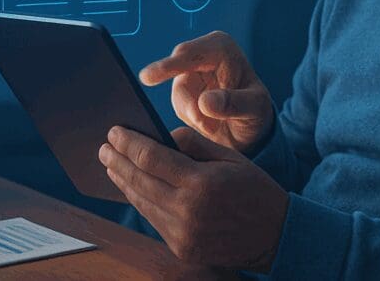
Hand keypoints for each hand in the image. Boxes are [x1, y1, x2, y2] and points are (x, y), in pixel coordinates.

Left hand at [99, 125, 288, 270]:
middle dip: (118, 161)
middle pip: (139, 180)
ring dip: (123, 181)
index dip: (128, 143)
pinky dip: (141, 200)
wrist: (275, 235)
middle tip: (104, 147)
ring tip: (112, 165)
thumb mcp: (230, 156)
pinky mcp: (181, 248)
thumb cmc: (254, 189)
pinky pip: (153, 219)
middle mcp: (187, 211)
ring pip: (141, 202)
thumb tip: (162, 137)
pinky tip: (134, 187)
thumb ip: (194, 143)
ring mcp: (182, 233)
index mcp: (201, 183)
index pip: (151, 157)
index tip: (114, 132)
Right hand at [140, 31, 273, 154]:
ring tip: (214, 126)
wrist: (251, 128)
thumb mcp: (254, 108)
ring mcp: (190, 73)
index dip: (168, 66)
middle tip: (200, 121)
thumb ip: (234, 103)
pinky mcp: (184, 91)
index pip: (189, 53)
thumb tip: (205, 102)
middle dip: (188, 100)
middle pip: (175, 70)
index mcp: (221, 47)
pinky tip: (207, 124)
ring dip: (192, 113)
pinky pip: (178, 105)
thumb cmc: (256, 111)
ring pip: (177, 92)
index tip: (147, 78)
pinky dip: (190, 117)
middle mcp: (203, 55)